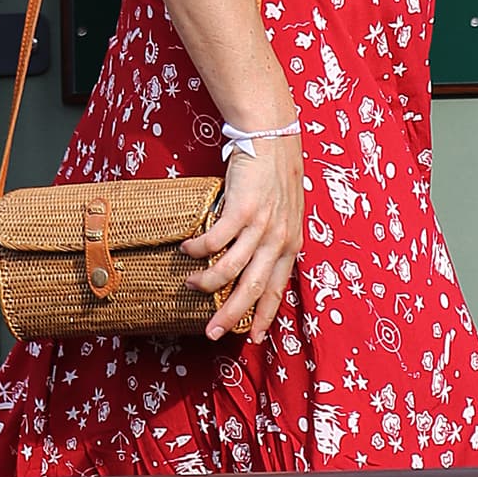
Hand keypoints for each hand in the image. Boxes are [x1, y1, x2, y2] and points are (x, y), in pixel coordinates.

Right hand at [179, 133, 303, 343]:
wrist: (272, 138)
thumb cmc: (276, 175)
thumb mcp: (287, 213)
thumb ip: (276, 239)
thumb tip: (258, 264)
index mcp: (291, 244)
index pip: (277, 289)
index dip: (265, 315)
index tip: (254, 338)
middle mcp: (278, 239)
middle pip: (252, 288)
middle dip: (230, 315)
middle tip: (212, 332)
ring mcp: (260, 225)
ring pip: (230, 269)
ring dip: (207, 282)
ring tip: (191, 285)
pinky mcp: (241, 208)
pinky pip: (214, 239)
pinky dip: (197, 249)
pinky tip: (186, 250)